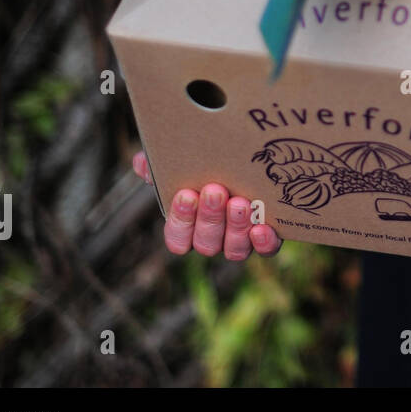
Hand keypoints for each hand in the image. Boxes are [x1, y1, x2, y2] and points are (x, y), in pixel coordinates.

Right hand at [131, 150, 282, 259]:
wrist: (251, 161)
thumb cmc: (207, 166)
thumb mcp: (180, 163)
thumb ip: (158, 166)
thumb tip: (142, 164)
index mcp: (189, 226)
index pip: (177, 238)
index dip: (181, 221)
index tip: (186, 194)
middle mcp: (214, 238)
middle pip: (206, 243)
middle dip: (210, 218)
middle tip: (215, 191)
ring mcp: (240, 240)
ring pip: (234, 249)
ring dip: (236, 228)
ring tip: (240, 202)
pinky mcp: (268, 237)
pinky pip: (266, 250)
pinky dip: (264, 242)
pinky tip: (262, 227)